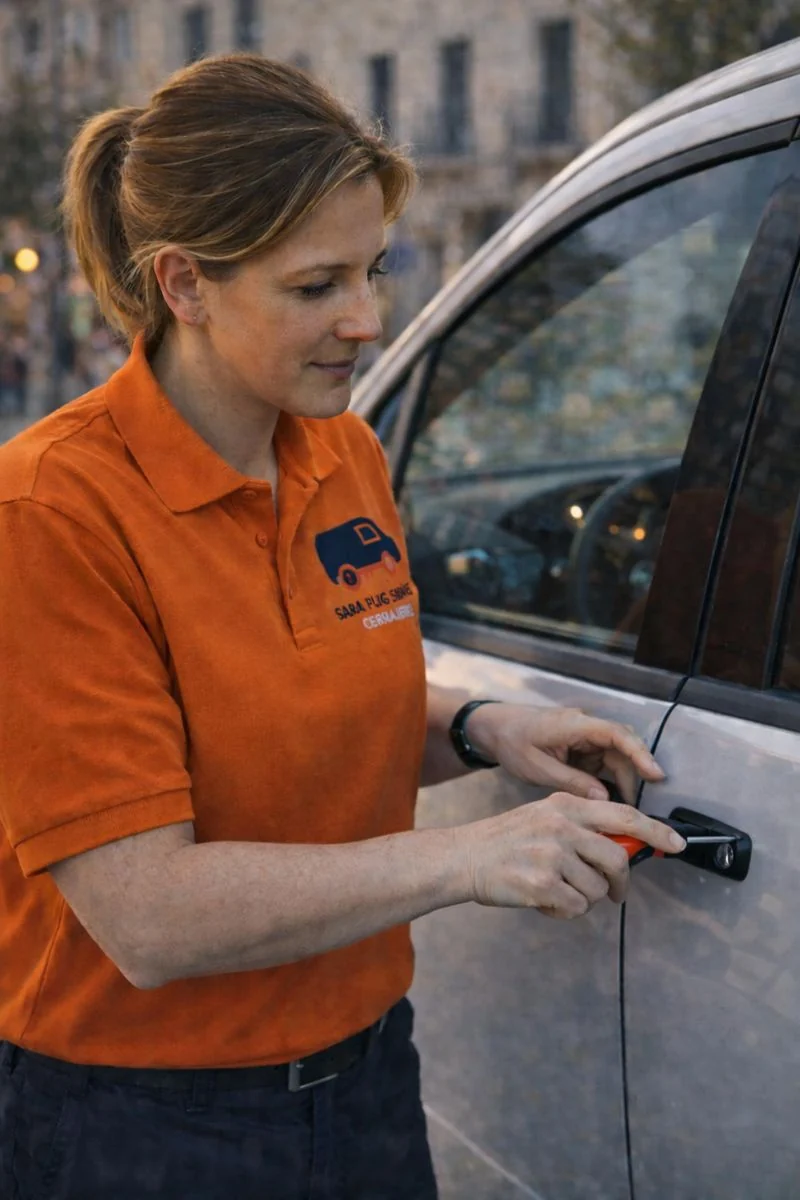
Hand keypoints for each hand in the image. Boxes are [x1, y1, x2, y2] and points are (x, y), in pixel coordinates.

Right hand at [458, 793, 685, 917]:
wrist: (463, 858)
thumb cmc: (506, 841)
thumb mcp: (545, 818)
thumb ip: (583, 828)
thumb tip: (627, 849)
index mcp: (565, 805)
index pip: (624, 815)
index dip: (655, 832)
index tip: (676, 844)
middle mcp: (561, 826)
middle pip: (617, 860)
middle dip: (619, 883)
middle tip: (614, 894)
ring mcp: (552, 855)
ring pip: (597, 890)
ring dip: (582, 898)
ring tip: (555, 889)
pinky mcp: (542, 884)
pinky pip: (576, 908)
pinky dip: (564, 911)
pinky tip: (544, 900)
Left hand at [465, 703, 664, 802]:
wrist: (493, 729)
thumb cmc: (512, 743)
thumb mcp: (538, 767)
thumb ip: (571, 782)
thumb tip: (604, 798)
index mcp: (574, 725)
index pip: (616, 735)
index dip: (640, 754)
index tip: (656, 775)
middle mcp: (585, 727)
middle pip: (622, 747)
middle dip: (635, 774)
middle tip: (641, 806)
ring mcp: (584, 737)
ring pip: (615, 757)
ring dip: (623, 781)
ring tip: (626, 810)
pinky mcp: (581, 747)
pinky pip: (603, 762)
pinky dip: (609, 780)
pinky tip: (610, 802)